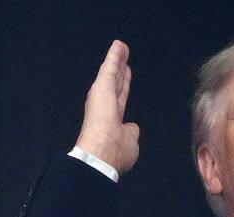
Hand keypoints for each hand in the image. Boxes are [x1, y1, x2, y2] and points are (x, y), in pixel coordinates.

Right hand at [74, 40, 139, 175]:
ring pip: (112, 74)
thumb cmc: (114, 153)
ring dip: (117, 60)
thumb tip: (132, 129)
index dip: (123, 90)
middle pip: (116, 85)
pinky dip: (114, 57)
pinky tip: (119, 45)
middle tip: (123, 59)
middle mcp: (106, 107)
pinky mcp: (102, 87)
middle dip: (120, 72)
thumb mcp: (129, 145)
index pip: (119, 102)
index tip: (126, 80)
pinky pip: (110, 68)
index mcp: (112, 123)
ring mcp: (103, 96)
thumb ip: (130, 134)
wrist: (101, 153)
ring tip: (121, 47)